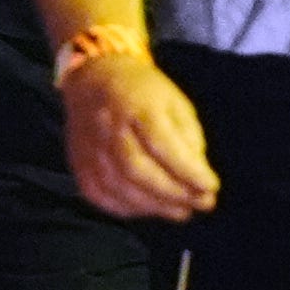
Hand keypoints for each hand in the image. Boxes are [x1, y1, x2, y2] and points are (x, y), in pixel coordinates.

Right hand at [61, 53, 219, 221]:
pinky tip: (149, 208)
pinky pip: (100, 194)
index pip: (161, 142)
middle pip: (136, 168)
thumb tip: (198, 181)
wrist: (94, 78)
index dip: (187, 170)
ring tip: (181, 210)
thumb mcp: (176, 104)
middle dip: (173, 193)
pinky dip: (127, 208)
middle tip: (201, 203)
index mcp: (136, 105)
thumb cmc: (143, 92)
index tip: (212, 185)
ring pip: (118, 186)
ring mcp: (88, 146)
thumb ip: (189, 140)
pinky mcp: (78, 162)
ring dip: (155, 206)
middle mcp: (108, 126)